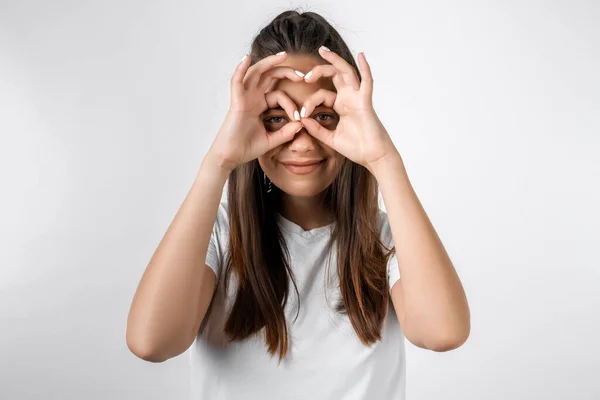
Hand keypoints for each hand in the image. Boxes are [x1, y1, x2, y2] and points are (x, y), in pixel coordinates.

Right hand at [208, 52, 304, 171]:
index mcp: (259, 105)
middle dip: (285, 71)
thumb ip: (286, 132)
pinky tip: (247, 58)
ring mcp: (243, 98)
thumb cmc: (246, 149)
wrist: (230, 158)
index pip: (279, 95)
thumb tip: (301, 124)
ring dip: (269, 62)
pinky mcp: (236, 102)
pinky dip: (240, 68)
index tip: (299, 117)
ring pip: (256, 73)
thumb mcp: (272, 140)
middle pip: (269, 76)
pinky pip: (236, 81)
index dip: (291, 103)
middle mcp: (252, 98)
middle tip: (303, 74)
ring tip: (283, 56)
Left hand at [298, 47, 397, 171]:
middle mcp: (349, 98)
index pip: (322, 94)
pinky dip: (365, 68)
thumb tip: (302, 120)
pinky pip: (367, 82)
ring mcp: (357, 98)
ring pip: (346, 72)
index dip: (309, 101)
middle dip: (319, 70)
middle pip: (334, 75)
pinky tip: (361, 56)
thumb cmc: (356, 148)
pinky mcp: (365, 102)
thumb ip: (317, 130)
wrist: (373, 157)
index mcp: (341, 105)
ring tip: (323, 51)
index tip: (301, 114)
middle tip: (305, 74)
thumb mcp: (331, 138)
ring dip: (335, 61)